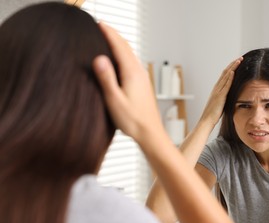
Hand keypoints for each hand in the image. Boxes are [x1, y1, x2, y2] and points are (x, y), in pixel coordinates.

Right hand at [92, 22, 162, 140]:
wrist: (150, 132)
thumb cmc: (133, 120)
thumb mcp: (115, 100)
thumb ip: (107, 79)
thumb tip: (99, 58)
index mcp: (132, 73)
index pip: (119, 46)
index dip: (109, 33)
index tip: (99, 23)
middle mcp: (139, 72)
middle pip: (126, 47)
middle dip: (114, 35)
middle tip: (101, 26)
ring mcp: (142, 77)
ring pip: (130, 54)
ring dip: (119, 44)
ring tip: (108, 39)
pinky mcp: (142, 84)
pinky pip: (132, 62)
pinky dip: (124, 55)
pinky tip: (119, 61)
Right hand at [200, 57, 242, 125]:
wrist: (206, 120)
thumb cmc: (213, 115)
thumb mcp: (220, 104)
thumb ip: (224, 98)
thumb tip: (230, 97)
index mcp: (217, 89)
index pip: (225, 76)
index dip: (231, 68)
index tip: (237, 63)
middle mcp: (216, 88)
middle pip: (225, 73)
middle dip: (233, 64)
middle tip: (240, 58)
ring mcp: (217, 92)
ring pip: (226, 76)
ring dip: (233, 67)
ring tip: (239, 60)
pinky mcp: (220, 96)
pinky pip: (225, 85)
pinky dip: (229, 78)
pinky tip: (233, 72)